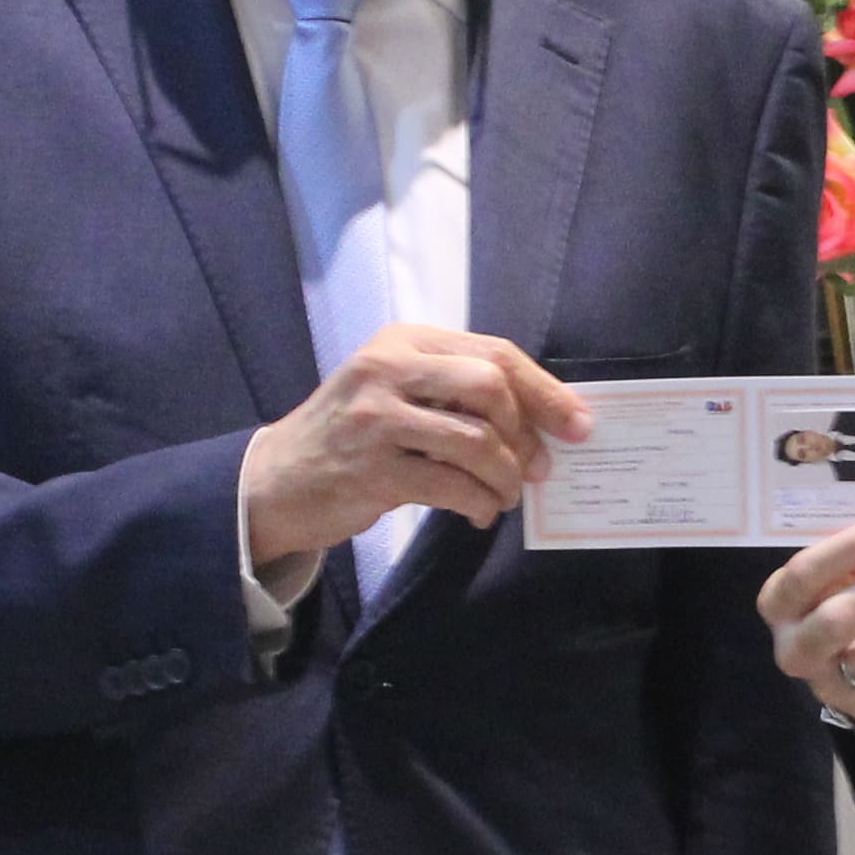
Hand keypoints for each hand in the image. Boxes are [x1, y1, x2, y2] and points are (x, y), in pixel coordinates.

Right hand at [241, 327, 591, 570]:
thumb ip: (456, 392)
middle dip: (525, 433)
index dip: (544, 391)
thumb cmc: (351, 435)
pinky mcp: (373, 471)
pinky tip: (478, 513)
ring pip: (476, 441)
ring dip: (505, 478)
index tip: (578, 425)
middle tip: (535, 468)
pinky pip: (452, 486)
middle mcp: (387, 369)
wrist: (276, 481)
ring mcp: (377, 419)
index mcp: (404, 341)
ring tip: (505, 496)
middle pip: (490, 387)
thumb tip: (542, 420)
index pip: (494, 354)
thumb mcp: (396, 390)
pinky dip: (479, 505)